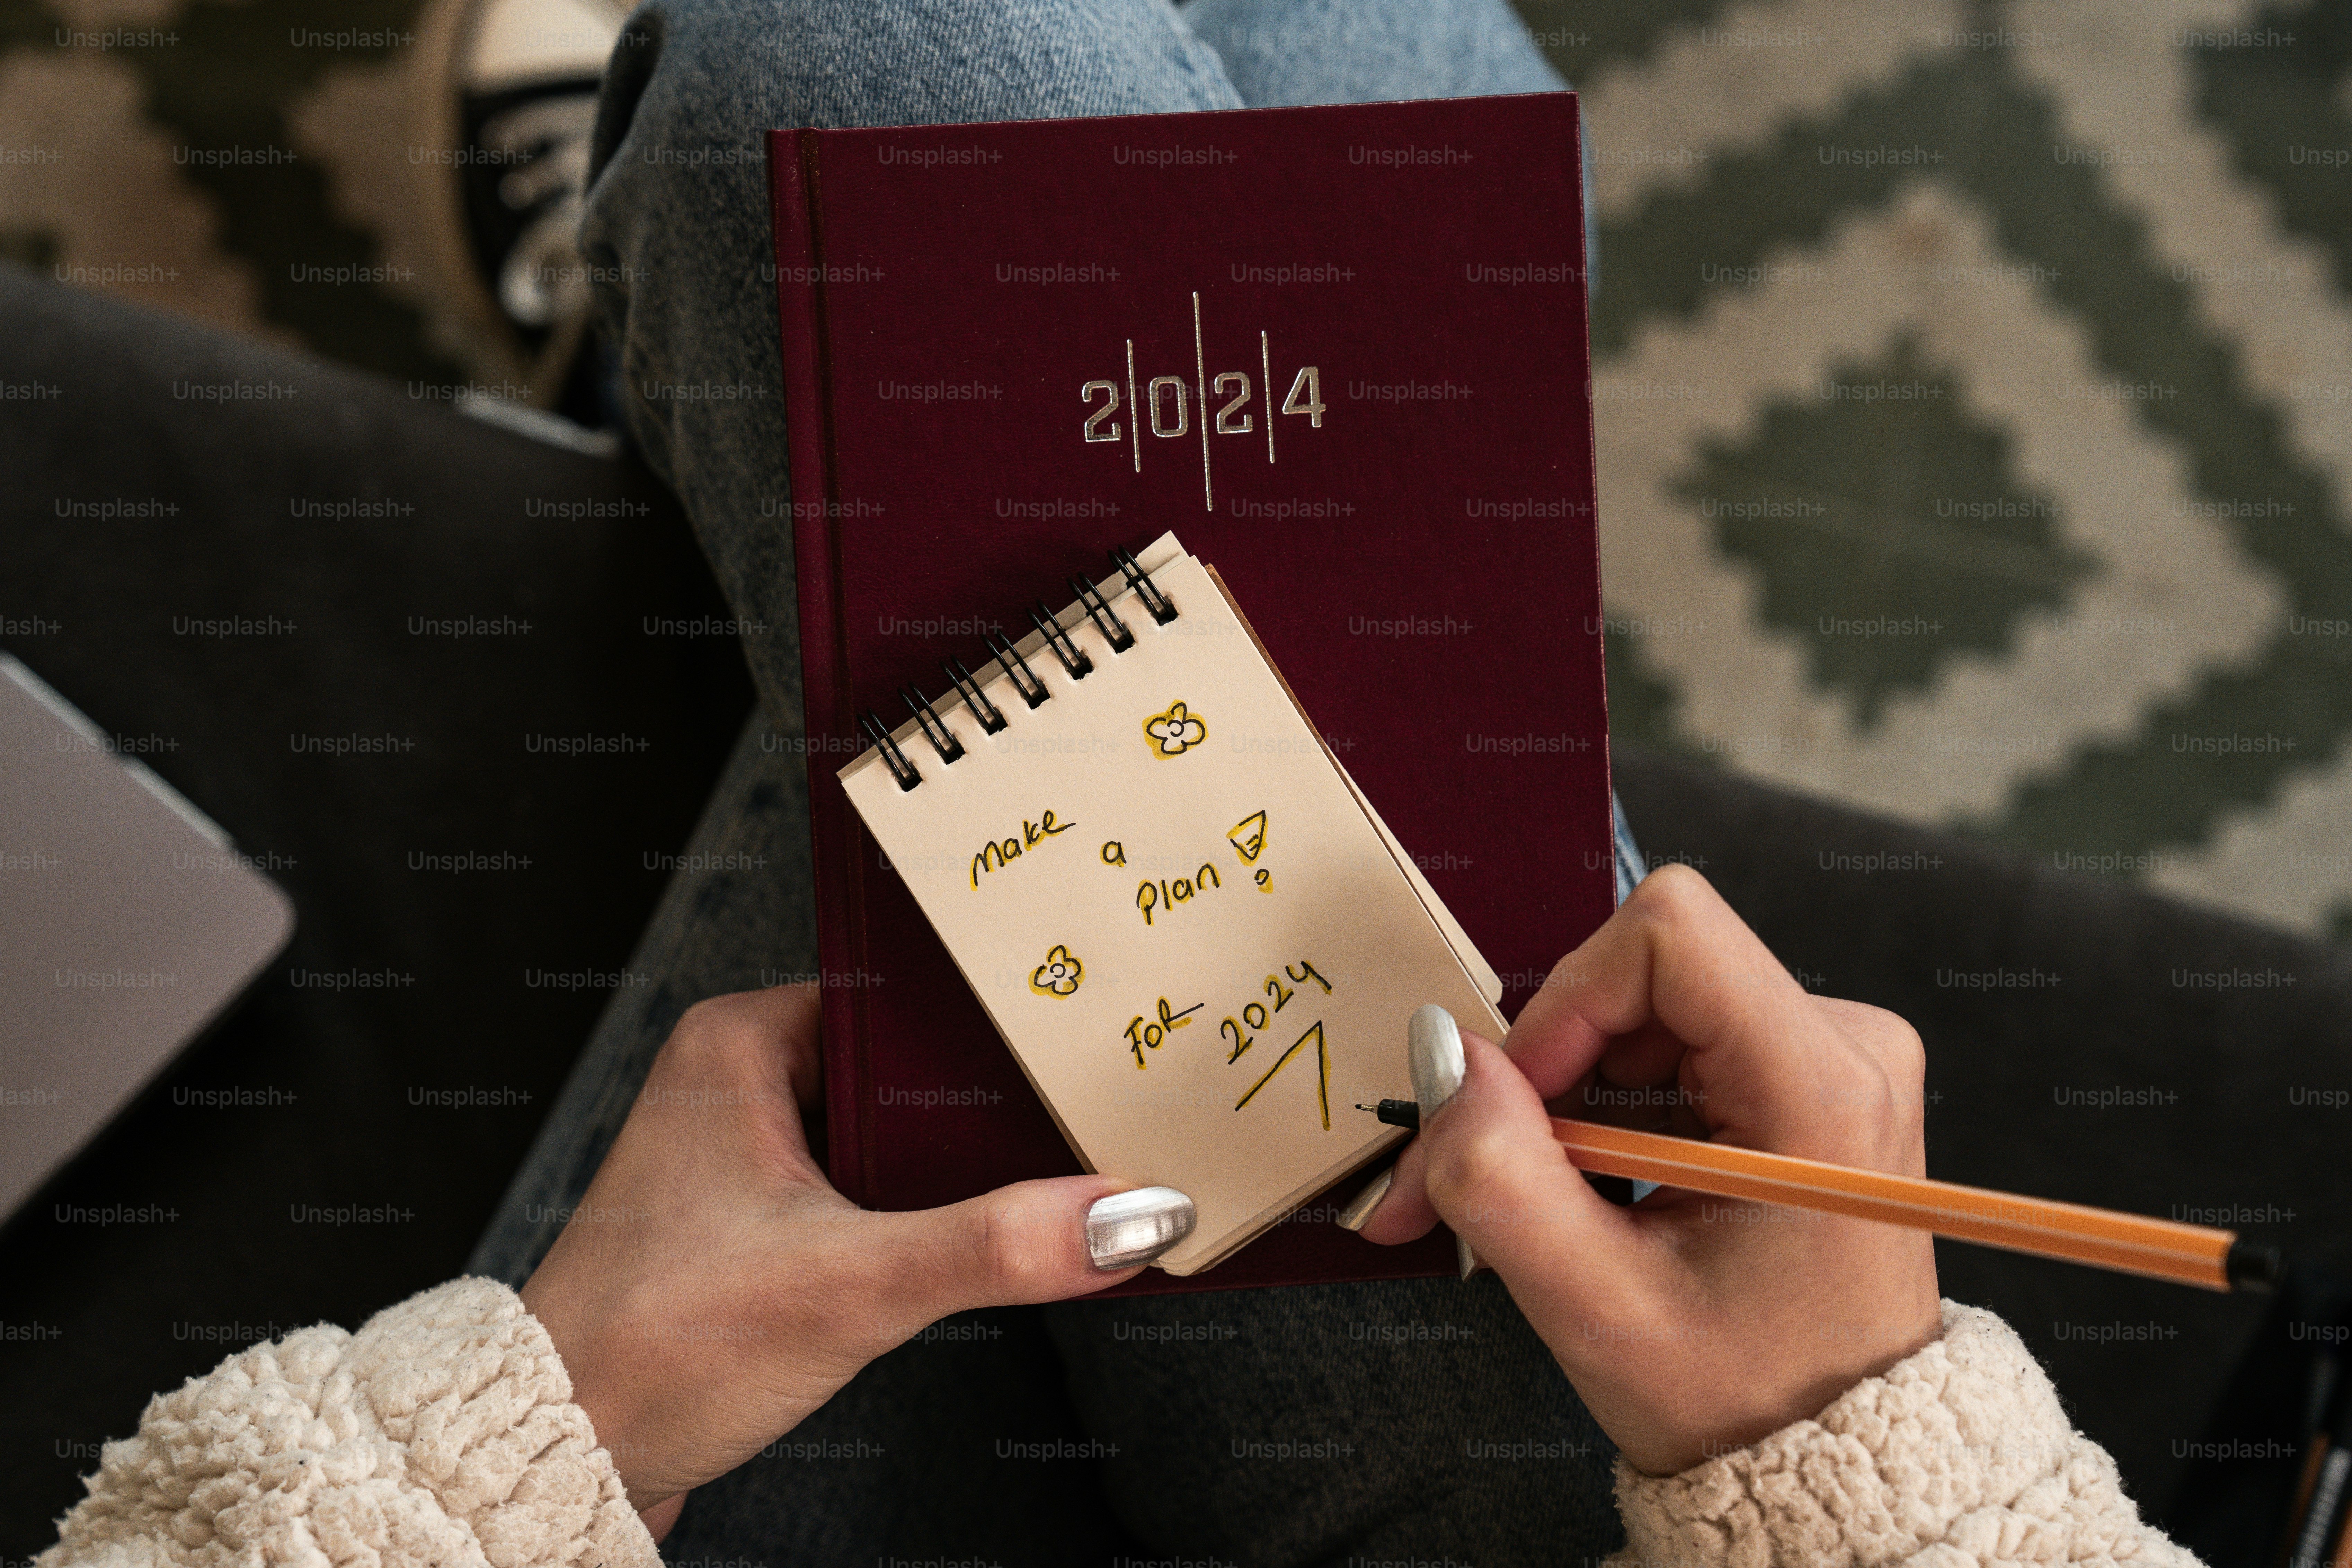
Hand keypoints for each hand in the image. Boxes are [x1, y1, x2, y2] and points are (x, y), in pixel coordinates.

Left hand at [518, 984, 1192, 1536]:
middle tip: (1091, 1113)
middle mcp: (736, 1080)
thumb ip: (996, 1245)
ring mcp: (744, 1156)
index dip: (997, 1022)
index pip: (906, 996)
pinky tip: (977, 1241)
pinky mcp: (756, 1225)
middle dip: (990, 1105)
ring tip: (1048, 1176)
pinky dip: (922, 1216)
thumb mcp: (851, 1284)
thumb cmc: (654, 1347)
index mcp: (741, 1040)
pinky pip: (868, 1193)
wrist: (558, 1454)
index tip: (1080, 1037)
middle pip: (909, 1070)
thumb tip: (1133, 1215)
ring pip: (893, 1137)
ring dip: (958, 1170)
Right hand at [1354, 866, 1941, 1474]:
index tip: (1516, 1103)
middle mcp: (1845, 1046)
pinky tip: (1581, 1192)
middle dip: (1541, 1069)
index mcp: (1822, 1088)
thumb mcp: (1596, 1307)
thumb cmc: (1743, 1397)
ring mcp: (1829, 1057)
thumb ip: (1500, 1175)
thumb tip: (1441, 1053)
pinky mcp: (1800, 1078)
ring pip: (1641, 1013)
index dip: (1565, 1002)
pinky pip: (1668, 1048)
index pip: (1668, 935)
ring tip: (1528, 1202)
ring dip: (1562, 1102)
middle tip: (1474, 1172)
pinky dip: (1601, 1114)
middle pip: (1642, 975)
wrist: (1831, 1457)